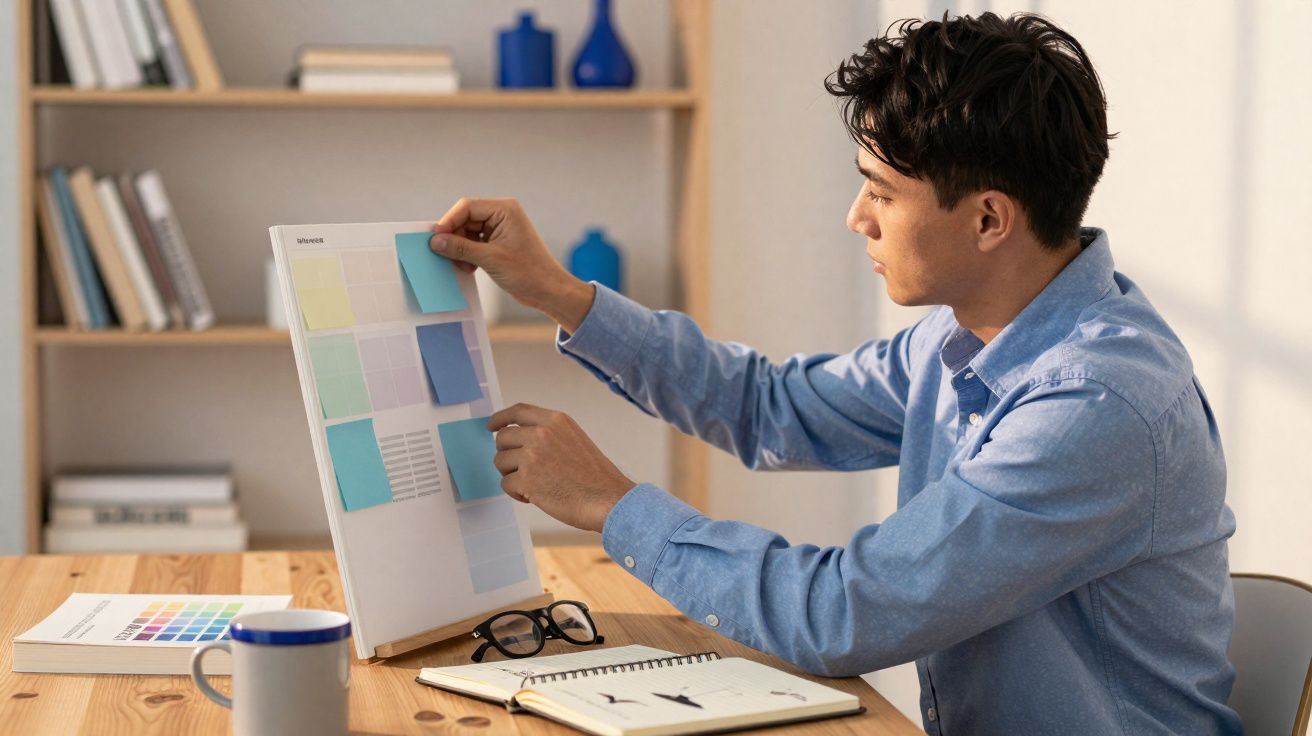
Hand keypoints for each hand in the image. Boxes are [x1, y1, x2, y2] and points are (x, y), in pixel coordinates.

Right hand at [430, 198, 594, 332]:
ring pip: (468, 232)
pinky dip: (468, 254)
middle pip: (465, 219)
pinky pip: (475, 242)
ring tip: (463, 266)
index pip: (467, 207)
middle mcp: (502, 214)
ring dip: (461, 249)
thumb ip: (460, 248)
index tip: (435, 239)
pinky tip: (469, 268)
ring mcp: (501, 228)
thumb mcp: (490, 259)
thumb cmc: (528, 272)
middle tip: (446, 256)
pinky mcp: (499, 242)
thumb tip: (435, 241)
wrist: (549, 291)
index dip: (448, 222)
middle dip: (455, 238)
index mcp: (505, 210)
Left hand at [489, 403, 635, 532]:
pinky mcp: (526, 479)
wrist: (607, 499)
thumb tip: (518, 440)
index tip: (491, 426)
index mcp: (555, 420)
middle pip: (502, 438)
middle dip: (506, 455)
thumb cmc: (594, 476)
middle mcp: (541, 433)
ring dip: (511, 475)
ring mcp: (532, 455)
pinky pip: (505, 484)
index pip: (518, 411)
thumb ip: (548, 434)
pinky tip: (534, 497)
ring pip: (500, 462)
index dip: (500, 418)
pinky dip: (517, 493)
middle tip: (520, 470)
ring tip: (533, 485)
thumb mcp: (574, 440)